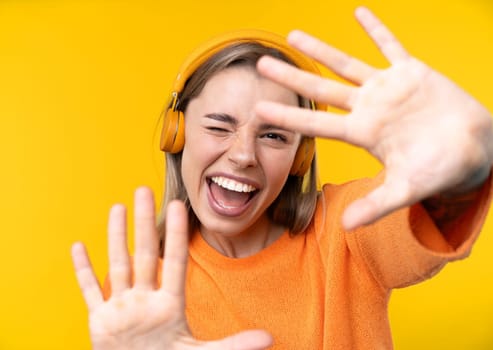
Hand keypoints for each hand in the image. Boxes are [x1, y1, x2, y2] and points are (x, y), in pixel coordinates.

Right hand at [71, 187, 271, 349]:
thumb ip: (234, 345)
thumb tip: (270, 339)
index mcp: (170, 305)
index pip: (175, 261)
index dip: (178, 234)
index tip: (180, 205)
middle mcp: (146, 299)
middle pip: (145, 253)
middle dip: (145, 222)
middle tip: (144, 189)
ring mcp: (122, 307)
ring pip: (119, 264)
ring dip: (116, 236)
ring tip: (117, 207)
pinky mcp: (101, 321)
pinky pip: (90, 290)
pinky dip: (83, 271)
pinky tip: (79, 247)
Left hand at [255, 6, 492, 229]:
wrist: (472, 150)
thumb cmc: (439, 171)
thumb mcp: (406, 189)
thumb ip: (377, 205)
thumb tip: (346, 226)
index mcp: (362, 134)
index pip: (317, 123)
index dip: (289, 115)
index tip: (259, 109)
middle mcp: (368, 108)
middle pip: (321, 89)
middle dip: (292, 76)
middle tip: (261, 63)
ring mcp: (387, 88)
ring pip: (347, 64)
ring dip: (321, 50)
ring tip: (294, 35)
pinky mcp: (412, 72)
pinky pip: (391, 45)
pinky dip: (377, 29)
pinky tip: (358, 13)